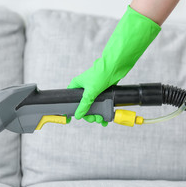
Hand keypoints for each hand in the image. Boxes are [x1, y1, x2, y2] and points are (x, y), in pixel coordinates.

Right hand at [68, 6, 160, 124]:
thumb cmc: (100, 74)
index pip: (71, 100)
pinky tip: (105, 119)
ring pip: (93, 107)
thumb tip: (78, 115)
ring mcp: (93, 91)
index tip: (73, 118)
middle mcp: (84, 89)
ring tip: (101, 119)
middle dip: (89, 114)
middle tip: (94, 119)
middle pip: (83, 106)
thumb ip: (84, 105)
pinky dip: (103, 112)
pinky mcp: (102, 92)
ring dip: (97, 115)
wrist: (115, 67)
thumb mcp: (90, 92)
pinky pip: (101, 105)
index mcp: (77, 86)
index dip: (72, 109)